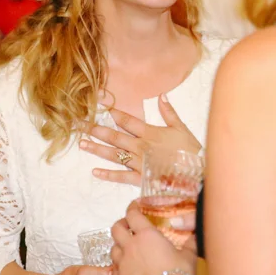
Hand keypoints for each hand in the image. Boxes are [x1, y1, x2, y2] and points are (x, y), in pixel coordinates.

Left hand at [79, 94, 201, 185]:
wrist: (195, 175)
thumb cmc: (190, 152)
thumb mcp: (182, 128)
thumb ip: (169, 112)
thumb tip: (161, 95)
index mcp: (150, 133)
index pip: (127, 120)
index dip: (111, 112)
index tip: (97, 104)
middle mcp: (140, 147)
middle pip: (114, 136)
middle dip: (96, 130)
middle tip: (79, 125)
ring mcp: (139, 163)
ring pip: (114, 155)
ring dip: (97, 149)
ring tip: (82, 144)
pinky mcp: (141, 179)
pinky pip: (122, 176)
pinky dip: (108, 175)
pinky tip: (95, 171)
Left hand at [110, 202, 196, 274]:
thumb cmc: (180, 274)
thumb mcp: (189, 254)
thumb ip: (189, 241)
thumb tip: (195, 233)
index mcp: (147, 235)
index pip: (133, 214)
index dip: (132, 208)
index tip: (135, 206)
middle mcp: (131, 246)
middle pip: (116, 229)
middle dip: (121, 225)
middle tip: (128, 226)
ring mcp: (123, 263)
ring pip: (112, 249)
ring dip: (118, 246)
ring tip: (126, 249)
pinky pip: (113, 269)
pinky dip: (118, 267)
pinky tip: (125, 269)